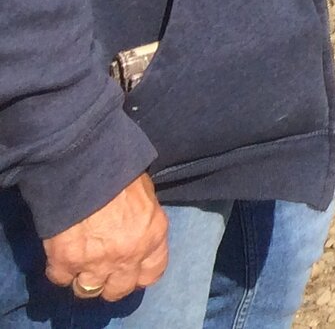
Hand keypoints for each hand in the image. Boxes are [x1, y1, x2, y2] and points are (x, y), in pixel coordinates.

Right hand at [44, 174, 166, 303]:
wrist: (87, 163)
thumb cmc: (121, 170)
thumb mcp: (146, 196)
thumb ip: (143, 222)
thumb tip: (136, 234)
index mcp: (154, 235)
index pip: (151, 274)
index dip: (138, 274)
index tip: (129, 270)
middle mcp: (128, 255)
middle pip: (119, 290)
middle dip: (110, 283)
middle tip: (102, 269)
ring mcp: (97, 261)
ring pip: (88, 290)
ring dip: (84, 279)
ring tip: (80, 264)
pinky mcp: (66, 260)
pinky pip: (61, 278)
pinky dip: (60, 270)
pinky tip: (62, 255)